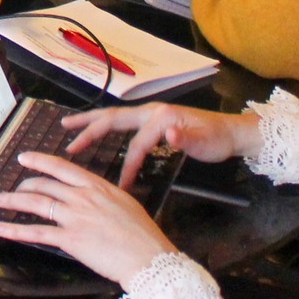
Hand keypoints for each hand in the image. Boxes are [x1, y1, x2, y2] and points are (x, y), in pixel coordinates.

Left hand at [0, 153, 178, 284]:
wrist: (148, 258)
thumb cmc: (143, 235)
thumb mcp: (126, 204)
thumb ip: (106, 197)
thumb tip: (97, 197)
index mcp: (97, 186)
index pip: (62, 167)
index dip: (40, 161)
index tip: (25, 158)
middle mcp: (83, 197)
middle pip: (45, 185)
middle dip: (24, 185)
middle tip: (13, 188)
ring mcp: (75, 217)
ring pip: (37, 203)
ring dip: (15, 201)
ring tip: (1, 201)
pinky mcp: (70, 239)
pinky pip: (37, 232)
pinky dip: (16, 230)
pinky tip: (2, 228)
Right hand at [56, 104, 261, 182]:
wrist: (232, 131)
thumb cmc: (217, 138)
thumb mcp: (205, 142)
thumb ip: (185, 139)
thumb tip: (169, 134)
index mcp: (160, 117)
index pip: (136, 143)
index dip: (127, 165)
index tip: (120, 186)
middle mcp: (150, 112)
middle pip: (113, 118)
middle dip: (88, 127)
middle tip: (66, 136)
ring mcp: (150, 114)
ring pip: (114, 117)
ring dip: (91, 122)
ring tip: (69, 126)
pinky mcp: (152, 120)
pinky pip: (122, 123)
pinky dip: (104, 126)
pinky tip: (98, 133)